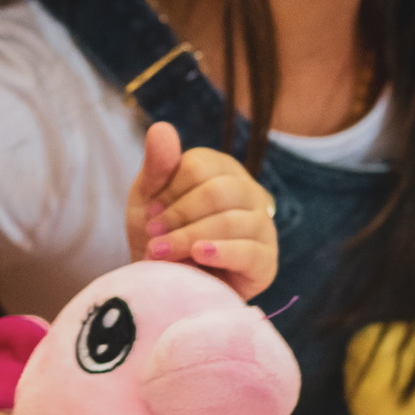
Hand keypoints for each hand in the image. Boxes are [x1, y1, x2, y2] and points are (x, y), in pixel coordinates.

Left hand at [126, 123, 277, 300]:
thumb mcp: (148, 199)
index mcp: (223, 170)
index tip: (150, 214)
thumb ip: (157, 165)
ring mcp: (262, 227)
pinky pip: (250, 252)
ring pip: (231, 222)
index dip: (169, 190)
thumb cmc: (158, 236)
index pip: (200, 166)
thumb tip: (161, 127)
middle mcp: (249, 193)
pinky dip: (220, 253)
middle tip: (153, 237)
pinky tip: (198, 256)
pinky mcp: (266, 262)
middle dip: (178, 216)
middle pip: (217, 192)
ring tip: (161, 254)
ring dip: (187, 239)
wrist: (164, 287)